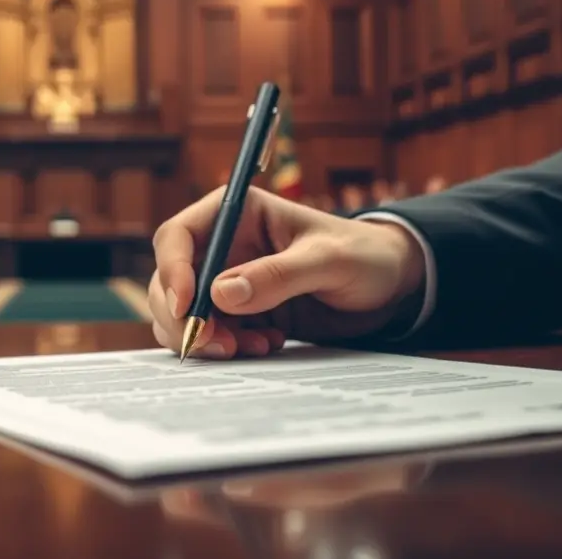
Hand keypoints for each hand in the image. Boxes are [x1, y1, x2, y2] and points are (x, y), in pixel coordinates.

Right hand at [148, 186, 426, 357]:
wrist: (390, 287)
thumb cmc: (364, 256)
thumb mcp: (329, 261)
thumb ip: (277, 275)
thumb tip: (221, 294)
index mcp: (237, 214)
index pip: (179, 236)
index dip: (172, 270)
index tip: (186, 307)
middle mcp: (223, 247)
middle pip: (170, 281)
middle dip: (183, 316)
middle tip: (213, 344)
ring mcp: (228, 282)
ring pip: (185, 313)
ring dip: (206, 337)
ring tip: (252, 347)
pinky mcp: (240, 314)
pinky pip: (212, 335)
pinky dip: (228, 348)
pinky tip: (267, 344)